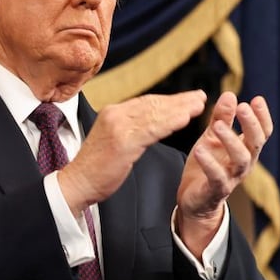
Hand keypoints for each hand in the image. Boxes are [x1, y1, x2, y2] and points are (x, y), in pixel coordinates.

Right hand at [58, 91, 206, 214]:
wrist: (79, 182)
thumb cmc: (96, 166)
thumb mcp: (112, 138)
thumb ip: (129, 127)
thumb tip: (150, 122)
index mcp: (111, 113)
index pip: (145, 101)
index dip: (169, 99)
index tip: (187, 98)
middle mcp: (114, 115)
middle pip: (153, 104)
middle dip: (179, 100)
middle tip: (200, 97)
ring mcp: (118, 127)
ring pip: (156, 114)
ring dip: (180, 109)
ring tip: (199, 106)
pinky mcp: (124, 141)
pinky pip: (153, 129)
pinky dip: (172, 122)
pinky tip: (186, 119)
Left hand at [176, 92, 272, 252]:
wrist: (194, 199)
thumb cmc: (206, 165)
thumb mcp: (212, 138)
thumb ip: (221, 118)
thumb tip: (230, 95)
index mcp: (245, 149)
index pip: (261, 132)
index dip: (261, 116)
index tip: (256, 99)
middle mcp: (243, 163)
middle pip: (256, 143)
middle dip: (251, 124)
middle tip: (243, 107)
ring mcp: (231, 177)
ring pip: (241, 159)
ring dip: (231, 140)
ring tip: (219, 126)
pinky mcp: (216, 189)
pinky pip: (217, 176)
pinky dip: (209, 163)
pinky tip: (200, 150)